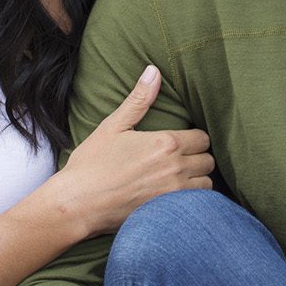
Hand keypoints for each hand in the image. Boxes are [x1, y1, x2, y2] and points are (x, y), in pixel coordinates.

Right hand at [53, 65, 213, 238]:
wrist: (77, 204)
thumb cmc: (92, 164)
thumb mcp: (114, 126)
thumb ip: (139, 99)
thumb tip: (154, 71)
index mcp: (165, 144)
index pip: (203, 138)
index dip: (193, 138)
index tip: (181, 141)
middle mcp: (175, 169)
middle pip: (208, 161)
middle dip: (197, 158)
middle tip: (179, 159)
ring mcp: (174, 195)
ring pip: (206, 185)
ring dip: (197, 180)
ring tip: (179, 178)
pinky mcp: (169, 215)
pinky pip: (197, 207)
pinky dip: (191, 202)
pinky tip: (174, 197)